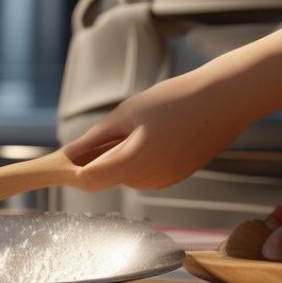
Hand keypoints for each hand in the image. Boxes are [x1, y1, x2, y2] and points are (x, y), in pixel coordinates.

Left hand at [62, 71, 254, 191]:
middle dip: (98, 156)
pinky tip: (158, 133)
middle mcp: (148, 181)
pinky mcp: (173, 178)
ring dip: (120, 154)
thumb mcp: (127, 114)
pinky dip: (139, 156)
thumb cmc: (176, 101)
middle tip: (114, 125)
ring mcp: (162, 182)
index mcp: (134, 164)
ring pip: (123, 173)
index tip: (55, 163)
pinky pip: (142, 171)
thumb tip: (66, 157)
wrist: (226, 100)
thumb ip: (94, 140)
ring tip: (145, 123)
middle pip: (104, 175)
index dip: (68, 171)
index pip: (86, 180)